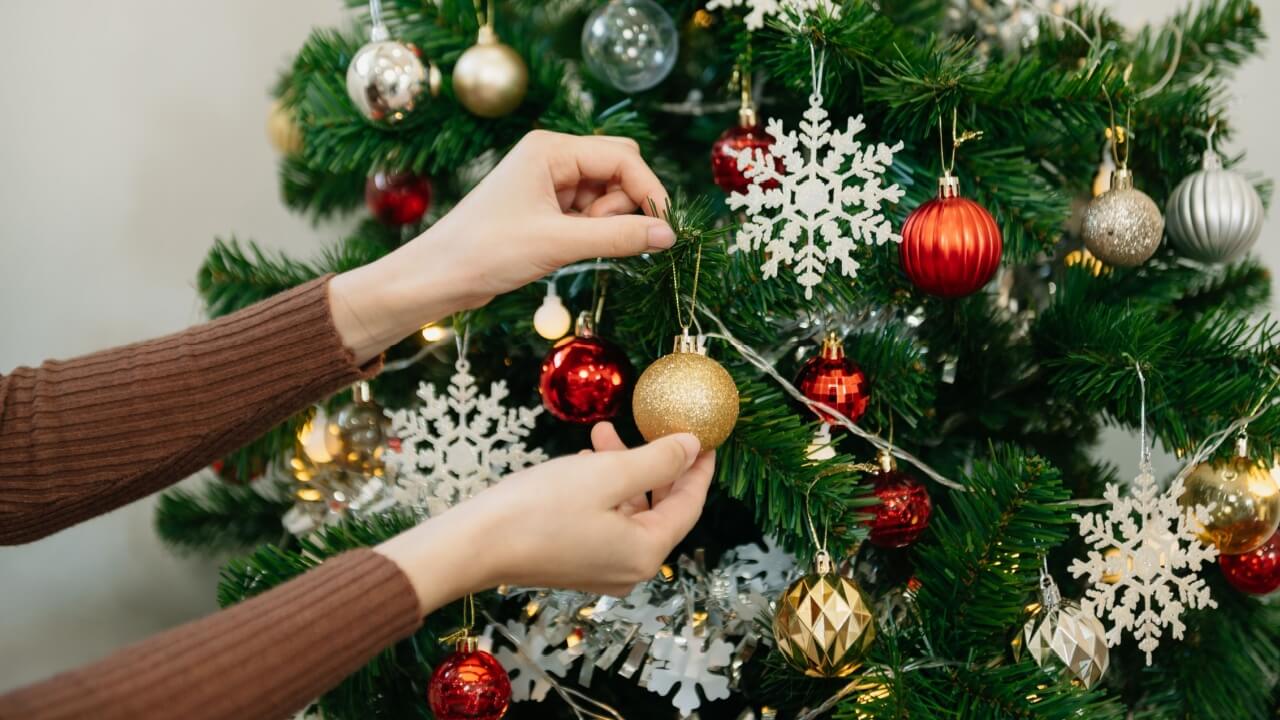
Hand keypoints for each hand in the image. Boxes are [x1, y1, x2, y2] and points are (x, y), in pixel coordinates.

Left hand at [331, 131, 672, 362]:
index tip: (666, 229)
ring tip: (576, 246)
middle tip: (609, 237)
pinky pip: (589, 213)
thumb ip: (618, 237)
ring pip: (606, 194)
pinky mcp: (545, 209)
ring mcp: (548, 183)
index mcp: (550, 149)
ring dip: (607, 222)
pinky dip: (594, 232)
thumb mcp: (558, 244)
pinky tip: (574, 250)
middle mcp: (551, 158)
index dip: (650, 191)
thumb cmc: (487, 251)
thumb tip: (668, 236)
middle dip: (626, 204)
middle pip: (619, 169)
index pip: (622, 157)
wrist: (438, 276)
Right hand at [376, 424, 714, 612]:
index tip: (705, 437)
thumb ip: (656, 460)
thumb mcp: (607, 473)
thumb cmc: (539, 508)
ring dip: (623, 470)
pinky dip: (603, 490)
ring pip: (630, 512)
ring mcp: (602, 570)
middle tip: (652, 426)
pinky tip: (582, 462)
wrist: (474, 544)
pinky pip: (606, 521)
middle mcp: (630, 569)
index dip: (699, 467)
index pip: (689, 505)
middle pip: (660, 509)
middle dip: (656, 464)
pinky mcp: (576, 564)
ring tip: (600, 434)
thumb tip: (691, 446)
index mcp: (646, 552)